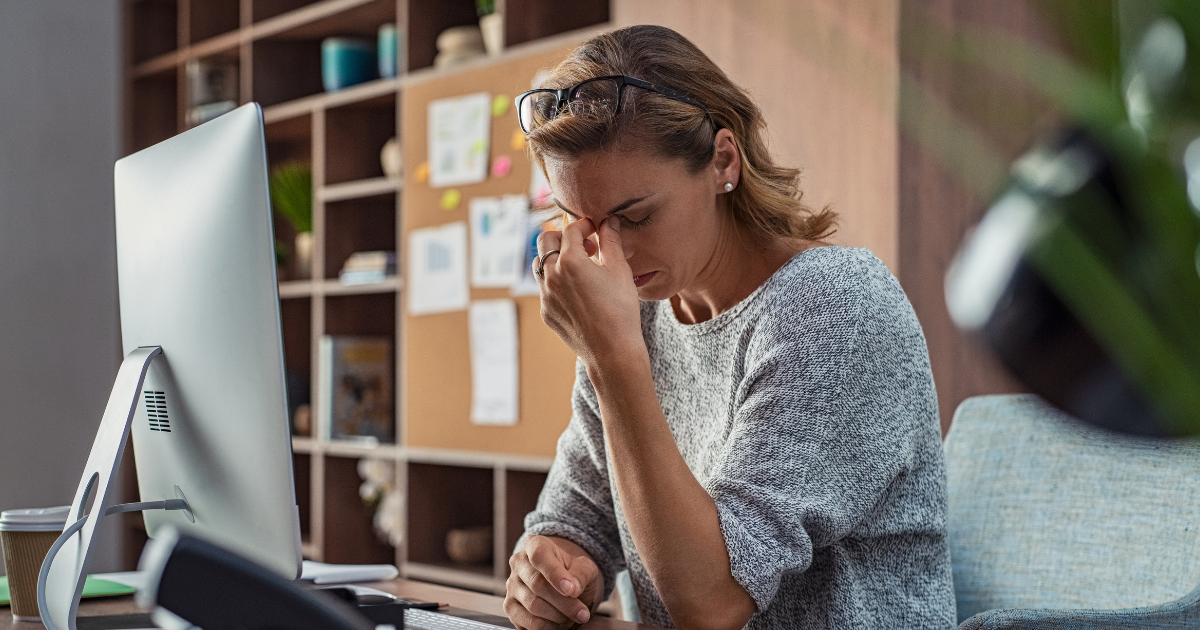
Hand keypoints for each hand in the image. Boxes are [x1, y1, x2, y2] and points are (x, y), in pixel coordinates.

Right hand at [505, 535, 603, 629]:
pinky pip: (528, 622)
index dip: (555, 574)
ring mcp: (512, 586)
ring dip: (558, 616)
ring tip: (574, 617)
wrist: (564, 585)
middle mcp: (518, 563)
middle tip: (583, 613)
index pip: (540, 556)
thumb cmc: (573, 573)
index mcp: (535, 545)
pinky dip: (548, 627)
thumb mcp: (585, 568)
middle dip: (564, 603)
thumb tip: (572, 588)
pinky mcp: (510, 607)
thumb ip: (581, 574)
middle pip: (537, 584)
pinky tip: (560, 624)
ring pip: (533, 605)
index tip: (572, 591)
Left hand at [536, 217, 642, 368]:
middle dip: (563, 237)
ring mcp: (545, 295)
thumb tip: (609, 220)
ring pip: (540, 264)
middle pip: (545, 240)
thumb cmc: (620, 310)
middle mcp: (552, 276)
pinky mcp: (546, 312)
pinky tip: (578, 291)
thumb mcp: (620, 270)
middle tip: (585, 245)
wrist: (612, 351)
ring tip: (579, 267)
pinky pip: (544, 288)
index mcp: (570, 261)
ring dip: (555, 258)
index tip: (595, 230)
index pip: (571, 230)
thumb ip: (611, 241)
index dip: (584, 225)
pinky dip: (557, 281)